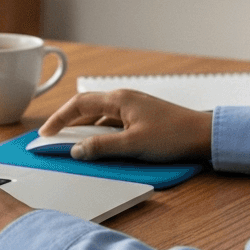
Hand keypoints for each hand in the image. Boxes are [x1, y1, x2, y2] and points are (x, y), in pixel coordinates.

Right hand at [39, 90, 211, 162]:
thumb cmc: (174, 136)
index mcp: (119, 100)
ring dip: (83, 130)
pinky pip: (111, 124)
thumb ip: (102, 147)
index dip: (59, 118)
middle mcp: (124, 100)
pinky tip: (98, 147)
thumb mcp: (134, 145)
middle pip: (87, 109)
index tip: (45, 134)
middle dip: (67, 124)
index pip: (79, 104)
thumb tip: (77, 150)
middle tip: (52, 140)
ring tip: (71, 145)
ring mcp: (132, 109)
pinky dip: (99, 135)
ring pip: (99, 118)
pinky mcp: (140, 119)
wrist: (204, 136)